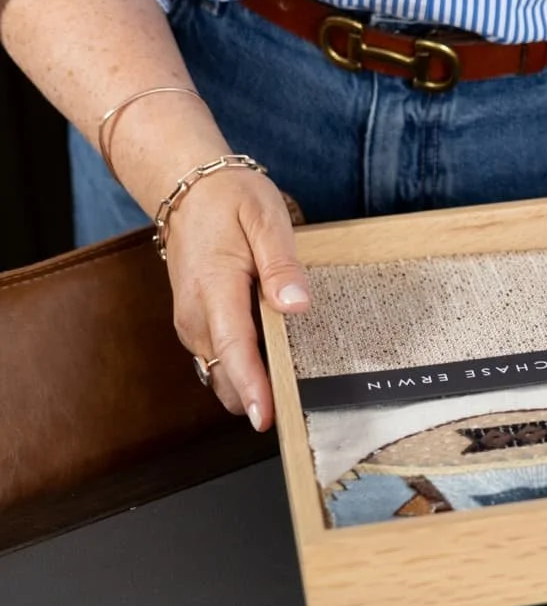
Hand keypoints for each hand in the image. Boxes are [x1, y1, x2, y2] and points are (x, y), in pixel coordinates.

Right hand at [163, 165, 310, 429]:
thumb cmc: (230, 200)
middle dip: (256, 397)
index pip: (233, 348)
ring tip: (294, 395)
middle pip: (225, 372)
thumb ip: (282, 265)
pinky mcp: (196, 322)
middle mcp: (195, 314)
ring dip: (250, 387)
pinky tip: (274, 369)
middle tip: (301, 411)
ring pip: (219, 371)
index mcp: (214, 289)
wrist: (187, 187)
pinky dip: (242, 370)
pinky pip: (219, 357)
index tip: (266, 417)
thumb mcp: (266, 220)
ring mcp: (191, 321)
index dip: (252, 387)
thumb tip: (296, 305)